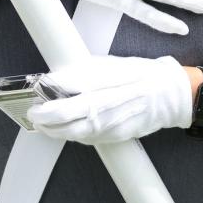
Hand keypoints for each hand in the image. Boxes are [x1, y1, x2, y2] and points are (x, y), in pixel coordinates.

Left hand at [28, 55, 191, 143]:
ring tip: (43, 123)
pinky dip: (72, 134)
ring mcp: (109, 123)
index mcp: (103, 80)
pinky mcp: (112, 136)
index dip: (46, 89)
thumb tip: (58, 77)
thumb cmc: (141, 75)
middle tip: (34, 112)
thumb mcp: (112, 64)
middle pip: (63, 114)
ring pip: (71, 132)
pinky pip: (86, 138)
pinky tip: (66, 128)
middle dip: (43, 115)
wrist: (168, 95)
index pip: (66, 86)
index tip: (36, 88)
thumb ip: (84, 71)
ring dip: (53, 129)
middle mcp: (104, 104)